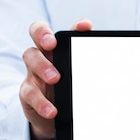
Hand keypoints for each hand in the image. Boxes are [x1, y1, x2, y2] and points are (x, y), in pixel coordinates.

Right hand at [19, 19, 92, 139]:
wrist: (54, 115)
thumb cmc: (70, 87)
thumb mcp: (81, 75)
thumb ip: (90, 63)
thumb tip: (112, 59)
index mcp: (59, 47)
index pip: (62, 28)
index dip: (71, 25)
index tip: (86, 26)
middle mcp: (44, 54)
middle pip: (37, 34)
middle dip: (43, 35)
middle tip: (52, 44)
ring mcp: (33, 71)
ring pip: (30, 57)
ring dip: (42, 66)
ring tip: (56, 78)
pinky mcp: (27, 92)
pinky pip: (29, 93)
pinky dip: (41, 102)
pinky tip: (52, 110)